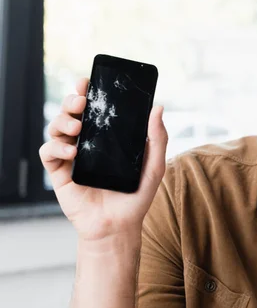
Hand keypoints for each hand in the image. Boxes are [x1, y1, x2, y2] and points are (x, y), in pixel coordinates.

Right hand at [39, 78, 168, 242]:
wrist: (119, 227)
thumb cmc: (136, 197)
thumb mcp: (154, 166)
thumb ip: (157, 139)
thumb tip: (158, 107)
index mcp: (107, 139)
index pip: (94, 110)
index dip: (87, 93)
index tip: (88, 81)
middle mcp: (87, 144)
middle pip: (71, 114)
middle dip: (72, 101)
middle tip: (82, 101)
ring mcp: (72, 158)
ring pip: (56, 128)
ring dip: (63, 121)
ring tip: (78, 126)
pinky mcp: (60, 174)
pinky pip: (48, 152)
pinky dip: (56, 146)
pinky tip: (72, 150)